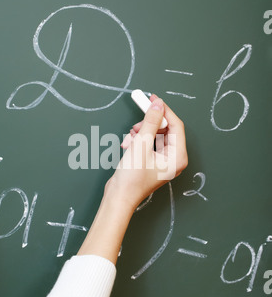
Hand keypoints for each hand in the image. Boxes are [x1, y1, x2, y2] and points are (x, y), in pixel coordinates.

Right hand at [105, 94, 187, 210]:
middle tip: (137, 121)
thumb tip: (158, 105)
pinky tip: (127, 145)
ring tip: (129, 138)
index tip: (153, 99)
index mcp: (178, 157)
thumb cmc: (132, 178)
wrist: (119, 197)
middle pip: (165, 129)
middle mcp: (173, 159)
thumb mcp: (141, 144)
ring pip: (154, 134)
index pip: (176, 126)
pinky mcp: (152, 161)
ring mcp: (163, 160)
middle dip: (149, 124)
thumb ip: (151, 122)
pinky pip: (148, 142)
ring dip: (140, 132)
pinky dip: (137, 140)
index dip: (164, 111)